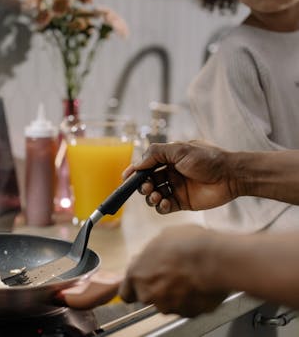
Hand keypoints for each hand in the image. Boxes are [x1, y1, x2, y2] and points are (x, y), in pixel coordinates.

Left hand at [119, 225, 228, 316]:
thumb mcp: (161, 238)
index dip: (134, 287)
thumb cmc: (187, 244)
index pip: (126, 293)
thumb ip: (150, 254)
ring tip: (188, 276)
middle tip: (170, 274)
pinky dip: (191, 299)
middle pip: (147, 297)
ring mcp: (169, 306)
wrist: (215, 259)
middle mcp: (149, 294)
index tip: (141, 282)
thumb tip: (150, 255)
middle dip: (157, 288)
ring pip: (168, 303)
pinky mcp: (189, 313)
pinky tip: (199, 284)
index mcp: (137, 275)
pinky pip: (187, 307)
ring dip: (175, 293)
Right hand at [123, 141, 237, 213]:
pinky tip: (164, 203)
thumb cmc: (208, 158)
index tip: (126, 178)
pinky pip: (165, 207)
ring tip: (156, 196)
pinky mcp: (183, 202)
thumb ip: (156, 153)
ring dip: (150, 197)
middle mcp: (170, 173)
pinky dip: (160, 206)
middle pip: (147, 182)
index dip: (135, 172)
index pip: (146, 166)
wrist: (232, 175)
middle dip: (142, 185)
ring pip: (154, 195)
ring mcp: (176, 188)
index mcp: (169, 159)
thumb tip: (137, 163)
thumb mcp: (180, 150)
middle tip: (146, 187)